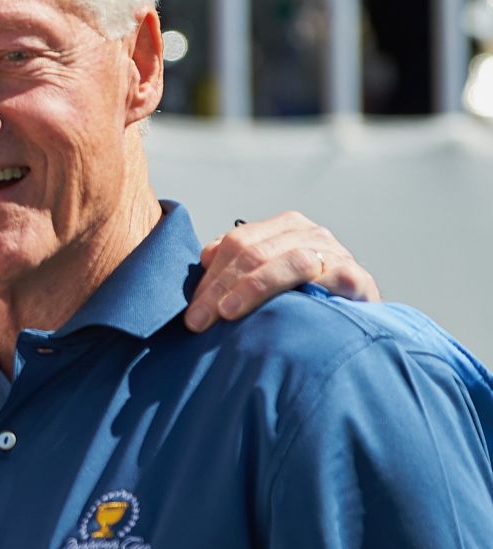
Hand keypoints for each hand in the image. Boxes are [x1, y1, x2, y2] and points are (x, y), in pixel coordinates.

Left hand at [184, 211, 380, 331]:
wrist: (358, 321)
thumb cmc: (305, 299)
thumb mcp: (266, 279)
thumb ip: (237, 266)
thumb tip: (205, 259)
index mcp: (282, 228)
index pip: (235, 243)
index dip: (209, 277)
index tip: (191, 312)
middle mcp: (307, 233)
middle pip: (253, 252)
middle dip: (219, 288)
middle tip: (198, 321)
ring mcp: (332, 251)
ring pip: (285, 261)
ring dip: (252, 288)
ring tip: (227, 313)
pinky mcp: (353, 275)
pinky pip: (325, 277)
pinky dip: (301, 289)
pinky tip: (282, 308)